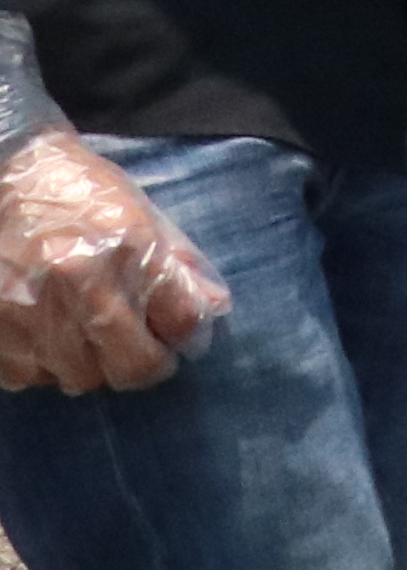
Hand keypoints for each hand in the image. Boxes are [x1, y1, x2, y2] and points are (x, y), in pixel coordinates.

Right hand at [0, 135, 228, 394]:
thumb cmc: (72, 190)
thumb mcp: (136, 211)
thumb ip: (176, 262)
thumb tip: (214, 308)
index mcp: (124, 249)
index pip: (182, 323)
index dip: (187, 336)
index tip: (179, 336)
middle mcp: (77, 286)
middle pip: (133, 369)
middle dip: (144, 364)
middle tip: (138, 349)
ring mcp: (29, 315)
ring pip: (80, 379)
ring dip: (88, 363)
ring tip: (78, 330)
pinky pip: (28, 377)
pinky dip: (41, 364)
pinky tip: (39, 331)